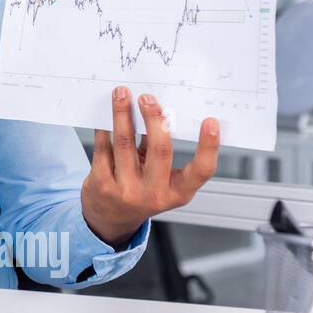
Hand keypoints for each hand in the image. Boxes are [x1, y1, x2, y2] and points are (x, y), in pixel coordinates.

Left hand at [81, 86, 218, 247]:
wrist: (109, 218)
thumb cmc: (142, 191)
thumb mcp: (161, 179)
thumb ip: (160, 151)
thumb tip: (157, 112)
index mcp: (178, 193)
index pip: (201, 171)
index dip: (209, 147)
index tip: (210, 121)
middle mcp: (154, 194)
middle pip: (160, 150)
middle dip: (154, 119)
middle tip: (148, 98)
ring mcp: (126, 191)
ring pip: (125, 143)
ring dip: (122, 114)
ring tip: (122, 94)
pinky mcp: (102, 185)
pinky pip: (103, 148)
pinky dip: (104, 129)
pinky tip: (105, 116)